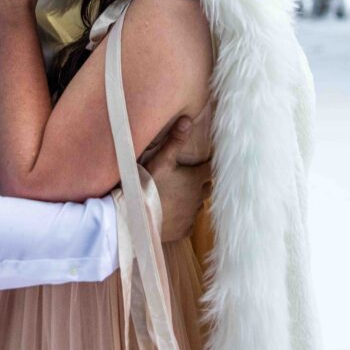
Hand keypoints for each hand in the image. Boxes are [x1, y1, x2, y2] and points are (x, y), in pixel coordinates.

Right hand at [145, 116, 212, 242]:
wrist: (137, 216)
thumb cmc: (149, 185)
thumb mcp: (161, 160)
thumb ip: (175, 141)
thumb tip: (188, 119)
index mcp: (195, 180)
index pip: (211, 170)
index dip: (210, 165)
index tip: (208, 162)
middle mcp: (198, 198)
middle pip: (208, 188)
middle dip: (203, 183)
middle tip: (193, 178)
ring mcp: (192, 215)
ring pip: (199, 205)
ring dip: (193, 200)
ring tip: (181, 195)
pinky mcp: (184, 230)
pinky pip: (188, 222)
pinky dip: (183, 217)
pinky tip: (173, 213)